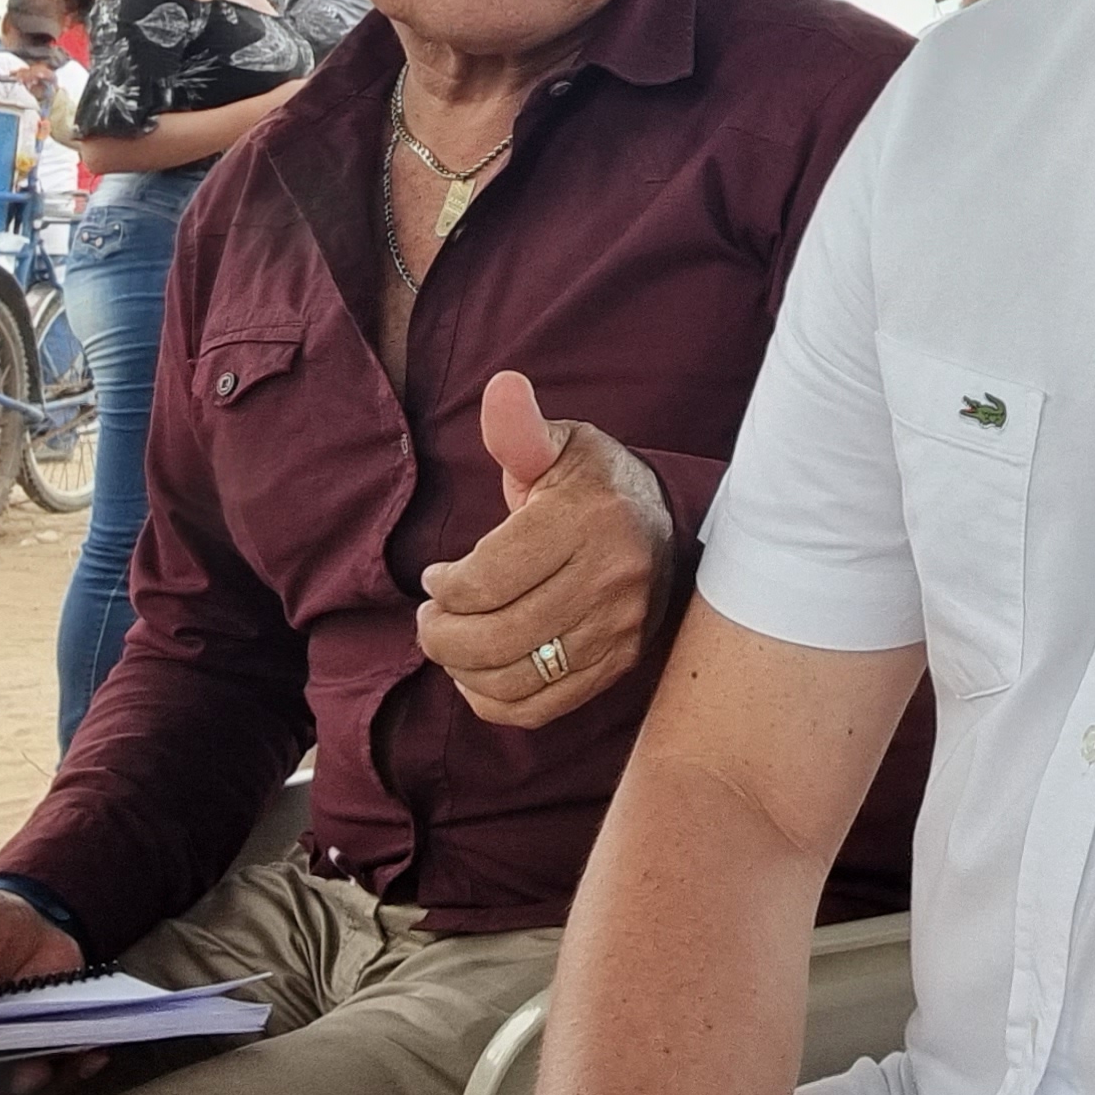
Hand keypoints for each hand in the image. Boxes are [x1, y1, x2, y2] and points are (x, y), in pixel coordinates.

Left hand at [416, 372, 673, 729]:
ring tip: (454, 642)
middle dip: (441, 635)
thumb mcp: (559, 446)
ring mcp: (619, 629)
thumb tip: (502, 387)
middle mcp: (612, 579)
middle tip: (431, 619)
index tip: (437, 575)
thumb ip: (519, 431)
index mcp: (589, 520)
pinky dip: (495, 700)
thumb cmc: (593, 484)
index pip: (486, 581)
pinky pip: (540, 707)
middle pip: (495, 637)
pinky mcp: (618, 665)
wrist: (663, 524)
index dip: (444, 587)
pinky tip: (482, 673)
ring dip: (463, 670)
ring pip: (515, 678)